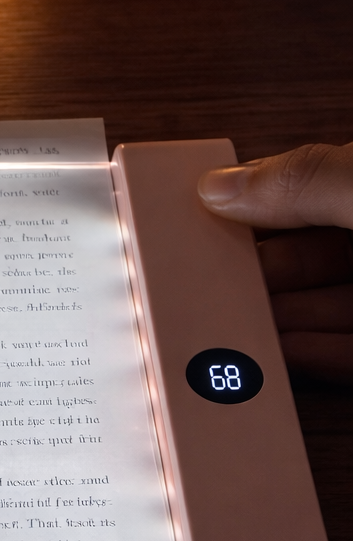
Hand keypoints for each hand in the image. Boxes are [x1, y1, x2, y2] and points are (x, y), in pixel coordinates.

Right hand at [198, 142, 352, 383]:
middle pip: (308, 256)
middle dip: (257, 275)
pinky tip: (281, 355)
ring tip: (231, 329)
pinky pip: (350, 354)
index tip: (202, 221)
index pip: (306, 189)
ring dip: (278, 322)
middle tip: (208, 288)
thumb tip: (221, 186)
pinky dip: (313, 357)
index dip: (254, 205)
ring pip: (324, 308)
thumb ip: (302, 182)